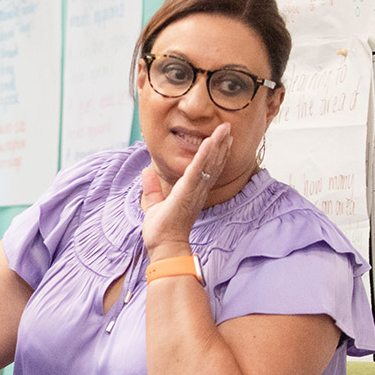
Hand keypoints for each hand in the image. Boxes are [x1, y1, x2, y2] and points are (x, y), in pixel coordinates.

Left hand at [141, 123, 232, 256]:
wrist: (164, 247)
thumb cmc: (161, 231)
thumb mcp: (154, 204)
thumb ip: (152, 188)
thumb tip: (145, 171)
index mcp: (191, 192)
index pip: (206, 168)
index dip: (214, 153)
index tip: (221, 139)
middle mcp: (197, 190)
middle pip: (213, 163)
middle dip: (221, 144)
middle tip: (228, 128)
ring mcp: (194, 190)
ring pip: (209, 163)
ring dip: (218, 145)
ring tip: (225, 129)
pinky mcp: (187, 192)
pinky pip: (197, 170)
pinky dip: (204, 156)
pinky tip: (210, 142)